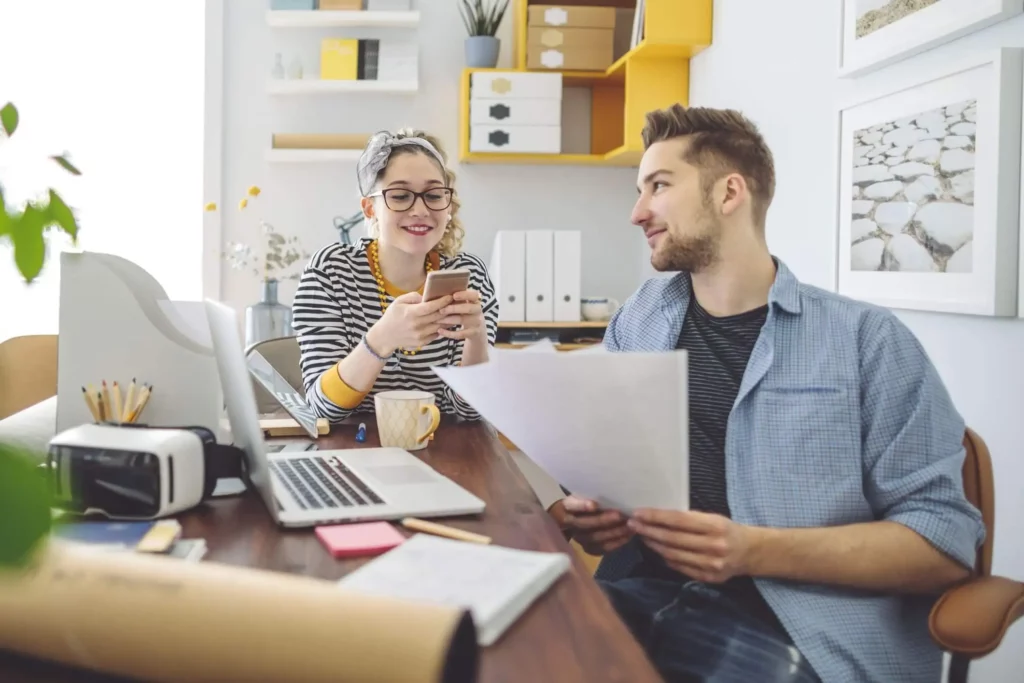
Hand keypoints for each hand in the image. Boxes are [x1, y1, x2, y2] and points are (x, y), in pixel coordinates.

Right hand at [368, 292, 452, 355]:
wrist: (385, 336)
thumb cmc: (392, 316)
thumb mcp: (398, 302)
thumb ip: (413, 296)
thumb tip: (427, 296)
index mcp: (411, 313)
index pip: (431, 306)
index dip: (443, 301)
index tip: (450, 296)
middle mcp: (416, 325)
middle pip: (438, 316)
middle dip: (449, 308)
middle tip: (457, 302)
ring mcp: (420, 335)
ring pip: (440, 326)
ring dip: (448, 318)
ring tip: (454, 311)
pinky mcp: (422, 342)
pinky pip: (436, 333)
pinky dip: (442, 327)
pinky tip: (446, 321)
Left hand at [437, 289, 486, 341]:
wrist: (477, 330)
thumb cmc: (465, 313)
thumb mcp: (464, 305)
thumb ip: (456, 299)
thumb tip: (438, 292)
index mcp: (475, 301)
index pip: (474, 295)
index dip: (465, 295)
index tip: (454, 295)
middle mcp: (478, 310)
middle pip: (468, 308)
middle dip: (453, 308)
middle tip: (441, 310)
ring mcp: (477, 322)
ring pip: (462, 320)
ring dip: (448, 320)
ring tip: (436, 320)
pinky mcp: (473, 333)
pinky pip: (460, 334)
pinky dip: (449, 333)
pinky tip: (440, 330)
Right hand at [555, 496, 633, 555]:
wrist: (578, 518)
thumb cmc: (586, 501)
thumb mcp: (585, 494)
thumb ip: (592, 494)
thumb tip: (609, 489)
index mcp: (567, 507)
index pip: (571, 506)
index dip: (581, 506)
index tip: (594, 505)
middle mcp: (570, 524)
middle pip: (584, 524)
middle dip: (603, 520)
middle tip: (619, 515)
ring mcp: (579, 538)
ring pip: (594, 538)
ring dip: (613, 532)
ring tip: (628, 526)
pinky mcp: (589, 548)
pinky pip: (602, 548)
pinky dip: (616, 543)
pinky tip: (628, 536)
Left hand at [628, 509, 752, 582]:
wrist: (750, 552)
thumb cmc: (727, 530)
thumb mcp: (713, 518)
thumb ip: (690, 519)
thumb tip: (658, 517)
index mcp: (715, 526)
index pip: (678, 520)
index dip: (656, 517)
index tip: (638, 513)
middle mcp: (714, 546)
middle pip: (672, 539)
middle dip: (649, 530)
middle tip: (633, 524)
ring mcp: (710, 565)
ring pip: (673, 555)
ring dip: (653, 545)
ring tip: (641, 535)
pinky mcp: (707, 578)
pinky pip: (679, 567)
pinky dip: (665, 557)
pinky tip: (656, 549)